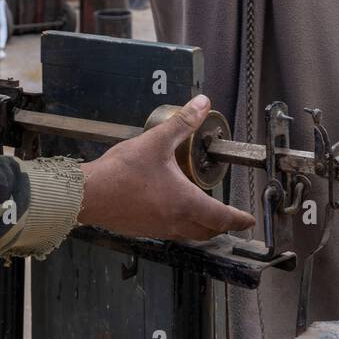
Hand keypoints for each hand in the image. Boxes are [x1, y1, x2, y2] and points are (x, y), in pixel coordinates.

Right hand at [78, 96, 254, 240]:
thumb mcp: (156, 141)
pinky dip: (180, 224)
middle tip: (229, 217)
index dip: (239, 219)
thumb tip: (201, 104)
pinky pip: (170, 231)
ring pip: (189, 233)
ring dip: (201, 226)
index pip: (222, 218)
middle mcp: (175, 221)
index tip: (248, 220)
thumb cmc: (121, 172)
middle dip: (221, 224)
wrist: (89, 194)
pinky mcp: (142, 228)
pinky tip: (171, 209)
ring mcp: (158, 228)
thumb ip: (182, 122)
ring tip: (204, 213)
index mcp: (185, 203)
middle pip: (207, 230)